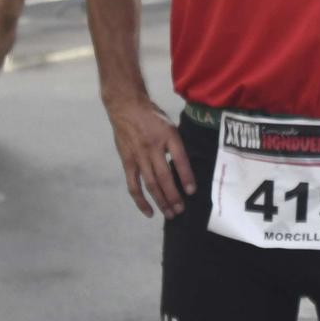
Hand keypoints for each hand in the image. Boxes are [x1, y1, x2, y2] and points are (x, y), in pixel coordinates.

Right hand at [106, 97, 193, 218]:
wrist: (126, 106)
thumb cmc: (152, 116)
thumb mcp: (170, 124)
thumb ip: (176, 144)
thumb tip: (187, 169)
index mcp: (168, 135)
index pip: (180, 159)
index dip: (186, 176)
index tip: (192, 191)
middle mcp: (153, 147)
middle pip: (164, 176)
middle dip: (174, 196)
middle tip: (181, 210)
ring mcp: (138, 156)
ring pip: (150, 184)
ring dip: (161, 201)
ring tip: (170, 214)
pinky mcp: (127, 161)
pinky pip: (133, 185)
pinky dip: (140, 200)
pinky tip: (149, 211)